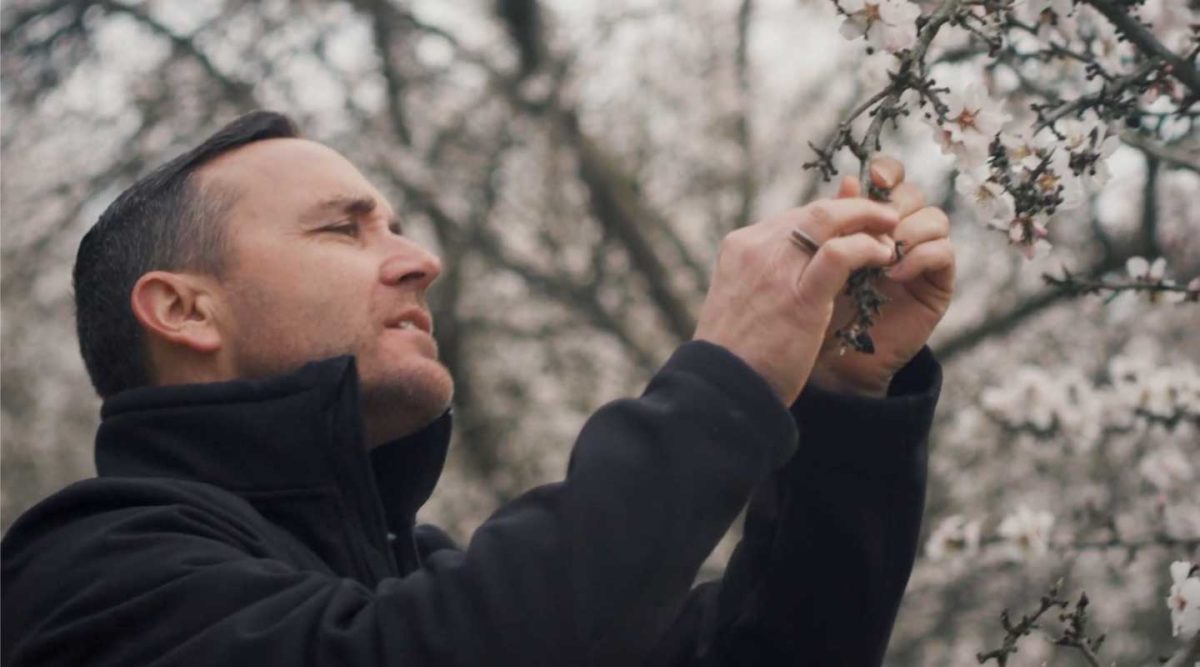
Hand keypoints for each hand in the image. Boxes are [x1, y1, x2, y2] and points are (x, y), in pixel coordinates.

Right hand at [694, 198, 899, 404]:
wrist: (722, 389)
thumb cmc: (737, 353)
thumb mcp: (746, 300)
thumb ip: (769, 274)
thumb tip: (799, 265)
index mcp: (740, 247)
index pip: (795, 217)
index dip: (832, 217)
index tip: (856, 227)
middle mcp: (756, 248)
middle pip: (814, 210)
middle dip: (855, 208)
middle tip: (883, 216)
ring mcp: (774, 269)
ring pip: (828, 219)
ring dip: (866, 218)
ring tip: (890, 229)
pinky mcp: (798, 296)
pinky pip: (840, 254)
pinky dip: (867, 247)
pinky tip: (883, 256)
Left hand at [808, 157, 955, 397]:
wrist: (832, 360)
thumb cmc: (818, 307)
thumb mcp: (821, 260)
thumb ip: (836, 224)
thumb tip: (849, 181)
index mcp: (870, 219)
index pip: (890, 179)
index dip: (888, 171)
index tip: (874, 176)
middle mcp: (899, 232)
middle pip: (913, 195)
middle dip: (895, 204)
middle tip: (876, 224)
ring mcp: (921, 256)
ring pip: (935, 218)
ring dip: (908, 230)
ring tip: (881, 255)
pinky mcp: (937, 283)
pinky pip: (944, 252)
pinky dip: (920, 256)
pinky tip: (892, 274)